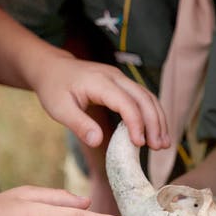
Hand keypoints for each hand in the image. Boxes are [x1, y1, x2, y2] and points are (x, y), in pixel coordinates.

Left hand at [32, 52, 169, 149]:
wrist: (52, 68)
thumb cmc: (54, 88)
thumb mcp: (59, 109)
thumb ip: (79, 125)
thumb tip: (98, 142)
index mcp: (99, 82)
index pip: (126, 102)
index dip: (136, 123)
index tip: (140, 144)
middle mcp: (115, 77)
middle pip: (144, 98)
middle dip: (154, 123)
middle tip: (159, 147)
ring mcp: (121, 79)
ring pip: (148, 97)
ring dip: (158, 119)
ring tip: (163, 143)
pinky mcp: (123, 84)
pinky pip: (143, 98)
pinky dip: (152, 114)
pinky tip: (156, 131)